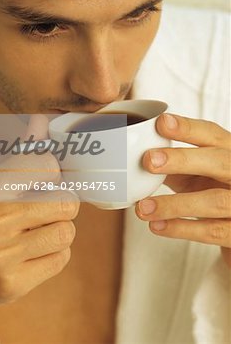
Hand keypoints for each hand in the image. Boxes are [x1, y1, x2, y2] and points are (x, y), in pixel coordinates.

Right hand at [0, 115, 79, 324]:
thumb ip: (16, 158)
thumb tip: (41, 121)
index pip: (46, 164)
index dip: (53, 174)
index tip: (47, 182)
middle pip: (66, 200)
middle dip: (63, 205)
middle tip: (47, 210)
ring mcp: (3, 252)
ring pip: (67, 231)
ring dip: (58, 232)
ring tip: (37, 233)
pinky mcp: (12, 282)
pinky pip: (61, 259)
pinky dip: (54, 255)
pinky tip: (33, 254)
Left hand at [136, 113, 230, 267]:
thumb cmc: (212, 190)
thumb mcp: (196, 172)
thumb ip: (174, 163)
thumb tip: (133, 157)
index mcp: (229, 152)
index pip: (212, 134)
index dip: (188, 128)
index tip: (162, 123)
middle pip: (219, 161)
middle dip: (182, 159)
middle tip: (149, 160)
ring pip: (214, 201)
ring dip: (174, 204)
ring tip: (143, 207)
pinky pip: (212, 231)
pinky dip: (181, 229)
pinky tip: (157, 225)